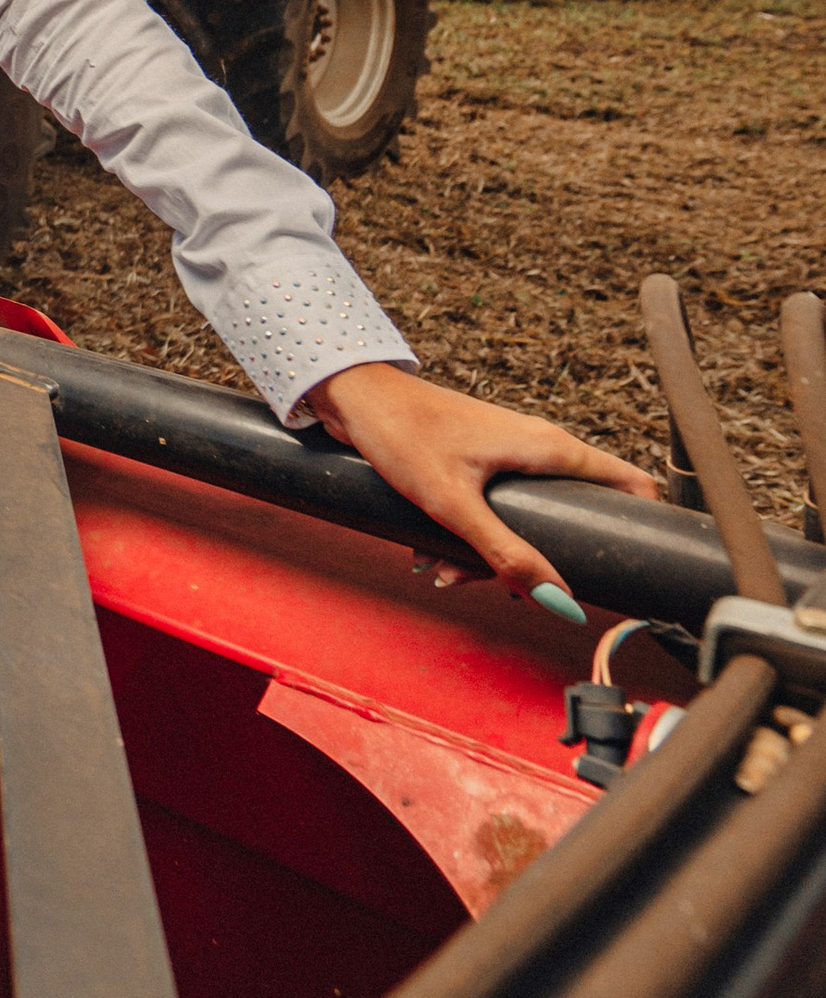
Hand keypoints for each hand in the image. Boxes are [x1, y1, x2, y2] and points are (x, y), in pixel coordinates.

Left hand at [302, 361, 658, 618]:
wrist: (354, 397)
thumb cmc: (402, 435)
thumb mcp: (455, 505)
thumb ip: (506, 554)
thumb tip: (559, 600)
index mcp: (551, 449)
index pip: (630, 485)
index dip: (642, 528)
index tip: (626, 572)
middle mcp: (539, 447)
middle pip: (572, 517)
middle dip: (542, 561)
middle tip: (504, 588)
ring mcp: (511, 454)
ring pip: (527, 520)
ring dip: (494, 555)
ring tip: (447, 573)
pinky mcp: (482, 462)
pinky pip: (496, 512)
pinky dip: (474, 538)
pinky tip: (437, 557)